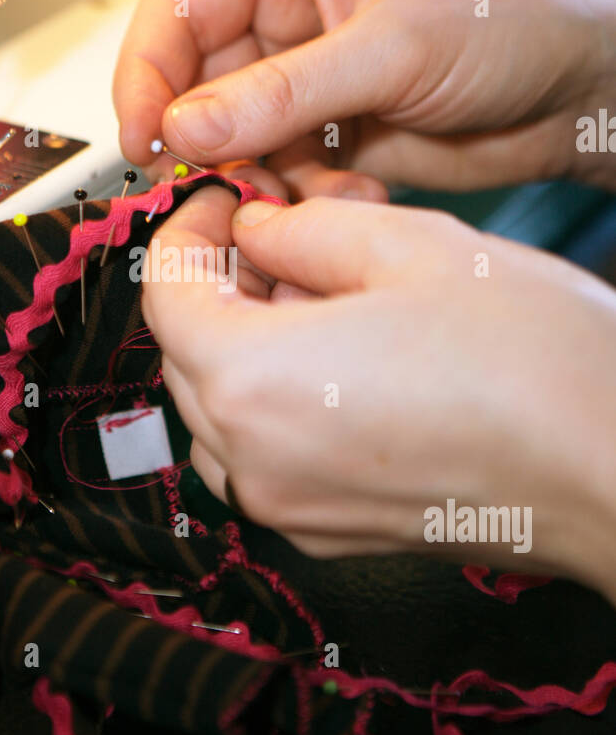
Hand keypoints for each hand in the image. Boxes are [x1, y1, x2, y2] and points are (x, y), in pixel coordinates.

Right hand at [114, 0, 615, 196]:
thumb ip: (282, 92)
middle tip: (222, 186)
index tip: (145, 140)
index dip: (147, 76)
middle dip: (207, 142)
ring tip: (308, 191)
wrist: (576, 86)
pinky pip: (278, 176)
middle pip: (193, 86)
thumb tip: (186, 125)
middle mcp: (280, 16)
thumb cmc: (507, 18)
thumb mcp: (391, 47)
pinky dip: (300, 198)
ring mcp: (301, 81)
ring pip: (233, 142)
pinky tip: (353, 191)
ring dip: (260, 178)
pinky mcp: (326, 135)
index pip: (174, 12)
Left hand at [142, 186, 615, 603]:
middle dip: (218, 285)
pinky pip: (265, 456)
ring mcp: (291, 508)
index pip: (164, 291)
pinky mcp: (331, 532)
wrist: (613, 468)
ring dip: (244, 344)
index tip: (222, 201)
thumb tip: (255, 229)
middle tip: (277, 237)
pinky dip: (277, 402)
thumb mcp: (408, 246)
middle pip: (184, 353)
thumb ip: (303, 230)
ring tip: (320, 297)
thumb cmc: (532, 362)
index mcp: (253, 381)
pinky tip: (345, 361)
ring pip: (219, 408)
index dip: (187, 230)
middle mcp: (254, 462)